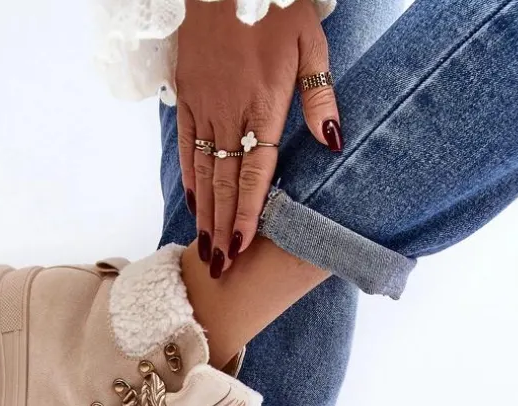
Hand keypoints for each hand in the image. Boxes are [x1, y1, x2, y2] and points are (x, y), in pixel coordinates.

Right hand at [176, 0, 340, 277]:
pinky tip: (195, 205)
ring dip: (205, 215)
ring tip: (205, 249)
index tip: (242, 248)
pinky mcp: (186, 95)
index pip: (254, 173)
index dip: (248, 213)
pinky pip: (186, 146)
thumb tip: (332, 145)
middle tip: (220, 267)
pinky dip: (190, 178)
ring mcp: (203, 106)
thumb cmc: (276, 5)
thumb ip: (319, 97)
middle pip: (225, 183)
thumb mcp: (310, 43)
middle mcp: (229, 112)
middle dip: (222, 229)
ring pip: (204, 171)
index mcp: (262, 104)